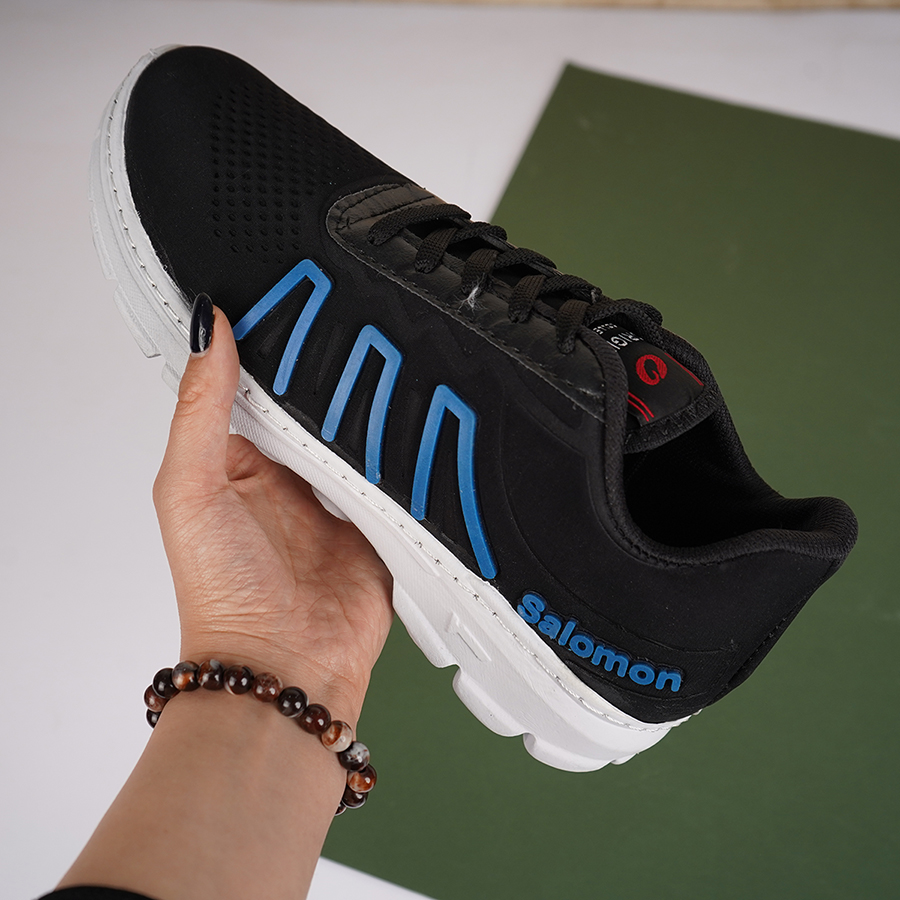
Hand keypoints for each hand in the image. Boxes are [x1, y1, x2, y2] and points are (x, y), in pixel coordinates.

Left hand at [152, 304, 392, 720]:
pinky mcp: (377, 519)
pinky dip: (401, 452)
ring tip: (385, 362)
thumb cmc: (222, 593)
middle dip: (327, 369)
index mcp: (236, 458)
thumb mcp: (192, 488)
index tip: (283, 293)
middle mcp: (288, 473)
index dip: (265, 342)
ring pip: (357, 431)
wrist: (284, 666)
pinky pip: (394, 472)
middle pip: (312, 402)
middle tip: (346, 319)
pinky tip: (411, 422)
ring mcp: (335, 495)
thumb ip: (201, 410)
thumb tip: (208, 332)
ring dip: (367, 409)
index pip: (253, 382)